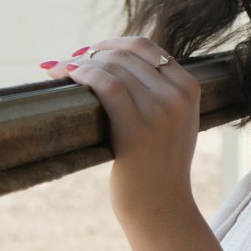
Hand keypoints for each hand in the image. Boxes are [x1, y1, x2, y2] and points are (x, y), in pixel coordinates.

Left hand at [40, 37, 199, 227]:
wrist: (161, 207)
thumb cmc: (158, 165)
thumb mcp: (174, 122)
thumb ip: (160, 91)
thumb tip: (114, 59)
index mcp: (190, 89)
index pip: (147, 47)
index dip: (113, 43)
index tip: (90, 52)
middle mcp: (178, 98)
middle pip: (127, 54)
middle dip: (91, 53)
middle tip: (68, 64)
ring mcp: (161, 114)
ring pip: (113, 67)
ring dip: (79, 63)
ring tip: (59, 70)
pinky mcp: (137, 132)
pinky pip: (107, 86)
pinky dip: (82, 74)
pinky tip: (65, 76)